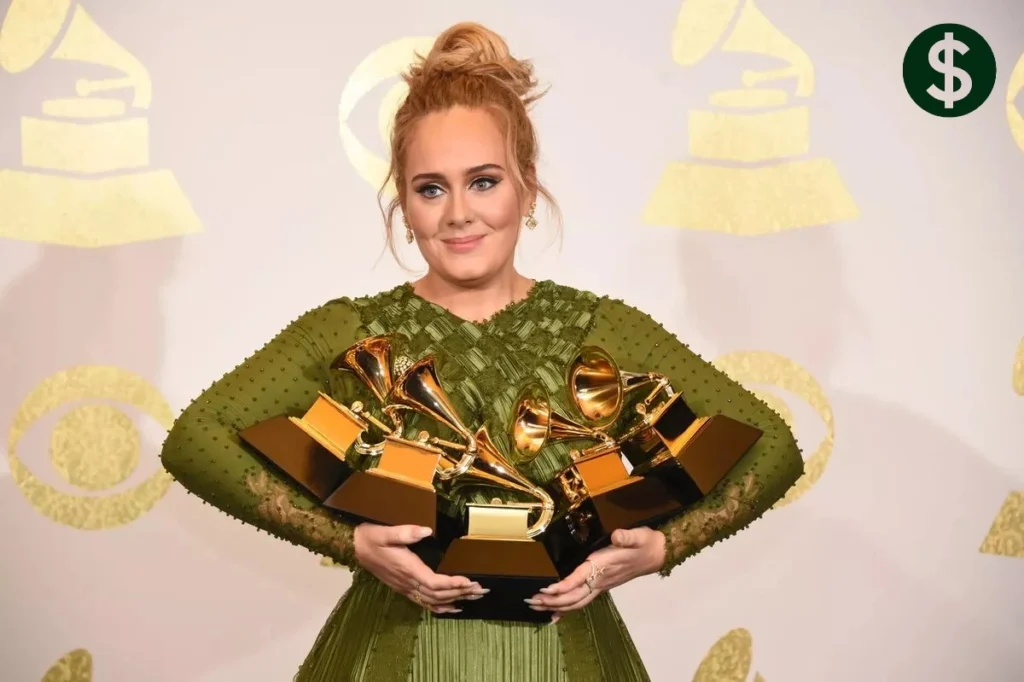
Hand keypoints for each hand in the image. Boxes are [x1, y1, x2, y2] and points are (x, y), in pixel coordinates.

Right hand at [353, 523, 486, 613]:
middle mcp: (408, 582)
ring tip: (474, 597)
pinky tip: (453, 608)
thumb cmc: (372, 538)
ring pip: (433, 601)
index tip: (469, 581)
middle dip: (461, 593)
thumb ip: (406, 532)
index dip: (453, 584)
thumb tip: (426, 530)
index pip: (434, 583)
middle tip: (481, 589)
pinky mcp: (403, 589)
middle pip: (438, 595)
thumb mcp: (386, 532)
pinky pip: (424, 603)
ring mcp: (406, 588)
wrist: (354, 548)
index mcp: (407, 569)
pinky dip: (440, 607)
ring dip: (455, 600)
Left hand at [527, 527, 665, 622]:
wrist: (657, 554)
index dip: (563, 586)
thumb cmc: (644, 543)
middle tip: (530, 602)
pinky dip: (567, 609)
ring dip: (556, 606)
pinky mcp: (601, 586)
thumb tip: (617, 536)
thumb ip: (626, 536)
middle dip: (552, 601)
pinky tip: (556, 615)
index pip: (579, 579)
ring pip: (576, 602)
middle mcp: (600, 580)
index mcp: (603, 566)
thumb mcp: (637, 536)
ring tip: (536, 608)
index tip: (546, 590)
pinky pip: (582, 601)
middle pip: (573, 596)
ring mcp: (601, 586)